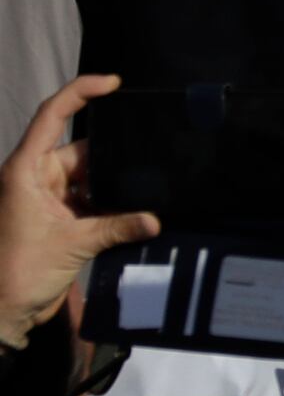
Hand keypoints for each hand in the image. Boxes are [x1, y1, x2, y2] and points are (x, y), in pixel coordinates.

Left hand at [0, 75, 159, 348]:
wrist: (6, 312)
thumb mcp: (73, 244)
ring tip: (146, 186)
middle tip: (149, 156)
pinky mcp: (60, 218)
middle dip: (113, 155)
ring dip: (114, 185)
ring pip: (90, 176)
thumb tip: (156, 218)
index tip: (113, 83)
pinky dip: (112, 205)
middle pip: (81, 150)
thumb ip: (117, 226)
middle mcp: (35, 178)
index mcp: (25, 171)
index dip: (80, 92)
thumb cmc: (19, 272)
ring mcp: (48, 198)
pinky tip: (136, 210)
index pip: (51, 116)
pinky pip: (92, 200)